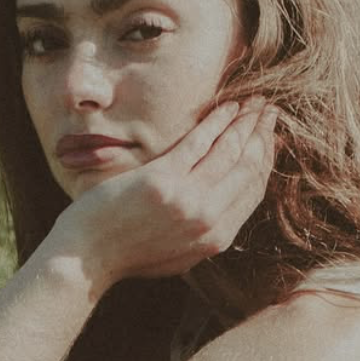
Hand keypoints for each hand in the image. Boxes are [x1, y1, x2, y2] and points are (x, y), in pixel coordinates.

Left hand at [45, 97, 277, 286]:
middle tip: (270, 112)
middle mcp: (209, 219)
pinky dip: (217, 121)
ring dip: (245, 122)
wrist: (88, 258)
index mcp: (216, 239)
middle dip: (263, 135)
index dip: (266, 161)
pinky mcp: (164, 179)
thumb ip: (204, 234)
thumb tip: (223, 213)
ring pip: (230, 151)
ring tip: (255, 103)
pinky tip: (227, 106)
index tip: (271, 139)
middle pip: (248, 168)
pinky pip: (201, 142)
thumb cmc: (127, 255)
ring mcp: (188, 198)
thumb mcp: (178, 255)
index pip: (253, 191)